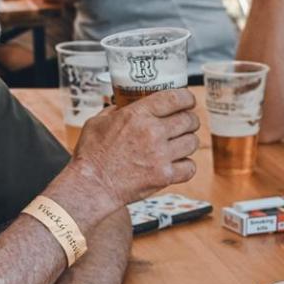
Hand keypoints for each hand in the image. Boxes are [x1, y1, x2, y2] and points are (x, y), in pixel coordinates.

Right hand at [71, 88, 199, 207]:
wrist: (91, 186)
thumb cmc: (91, 155)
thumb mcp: (97, 122)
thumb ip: (114, 110)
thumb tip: (123, 104)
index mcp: (137, 115)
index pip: (176, 98)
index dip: (186, 98)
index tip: (187, 101)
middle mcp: (153, 132)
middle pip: (189, 119)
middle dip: (190, 120)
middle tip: (185, 123)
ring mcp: (161, 155)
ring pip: (192, 142)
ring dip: (188, 141)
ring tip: (181, 143)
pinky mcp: (164, 176)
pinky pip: (190, 167)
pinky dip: (186, 165)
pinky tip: (178, 163)